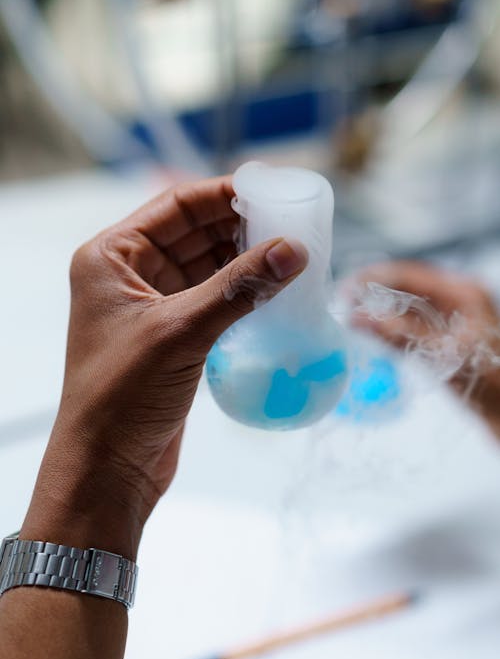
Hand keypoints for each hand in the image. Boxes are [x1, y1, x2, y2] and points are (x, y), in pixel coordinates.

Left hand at [22, 176, 307, 557]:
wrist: (107, 467)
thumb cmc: (124, 394)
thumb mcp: (182, 331)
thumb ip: (239, 287)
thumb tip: (292, 249)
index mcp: (112, 257)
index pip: (176, 207)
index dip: (224, 195)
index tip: (272, 192)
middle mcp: (128, 275)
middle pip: (194, 233)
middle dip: (240, 228)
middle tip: (291, 225)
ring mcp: (151, 306)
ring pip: (207, 268)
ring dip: (244, 262)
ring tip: (291, 257)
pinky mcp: (172, 337)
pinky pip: (212, 301)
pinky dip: (240, 295)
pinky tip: (273, 293)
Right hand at [354, 261, 499, 436]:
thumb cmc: (492, 389)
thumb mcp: (446, 356)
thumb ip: (403, 335)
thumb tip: (361, 318)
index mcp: (464, 292)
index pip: (409, 274)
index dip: (374, 279)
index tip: (346, 292)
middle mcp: (458, 299)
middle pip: (405, 286)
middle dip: (372, 294)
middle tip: (342, 305)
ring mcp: (453, 318)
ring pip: (406, 306)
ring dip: (378, 310)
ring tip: (350, 319)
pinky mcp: (447, 338)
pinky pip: (411, 325)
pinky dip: (389, 327)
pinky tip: (372, 334)